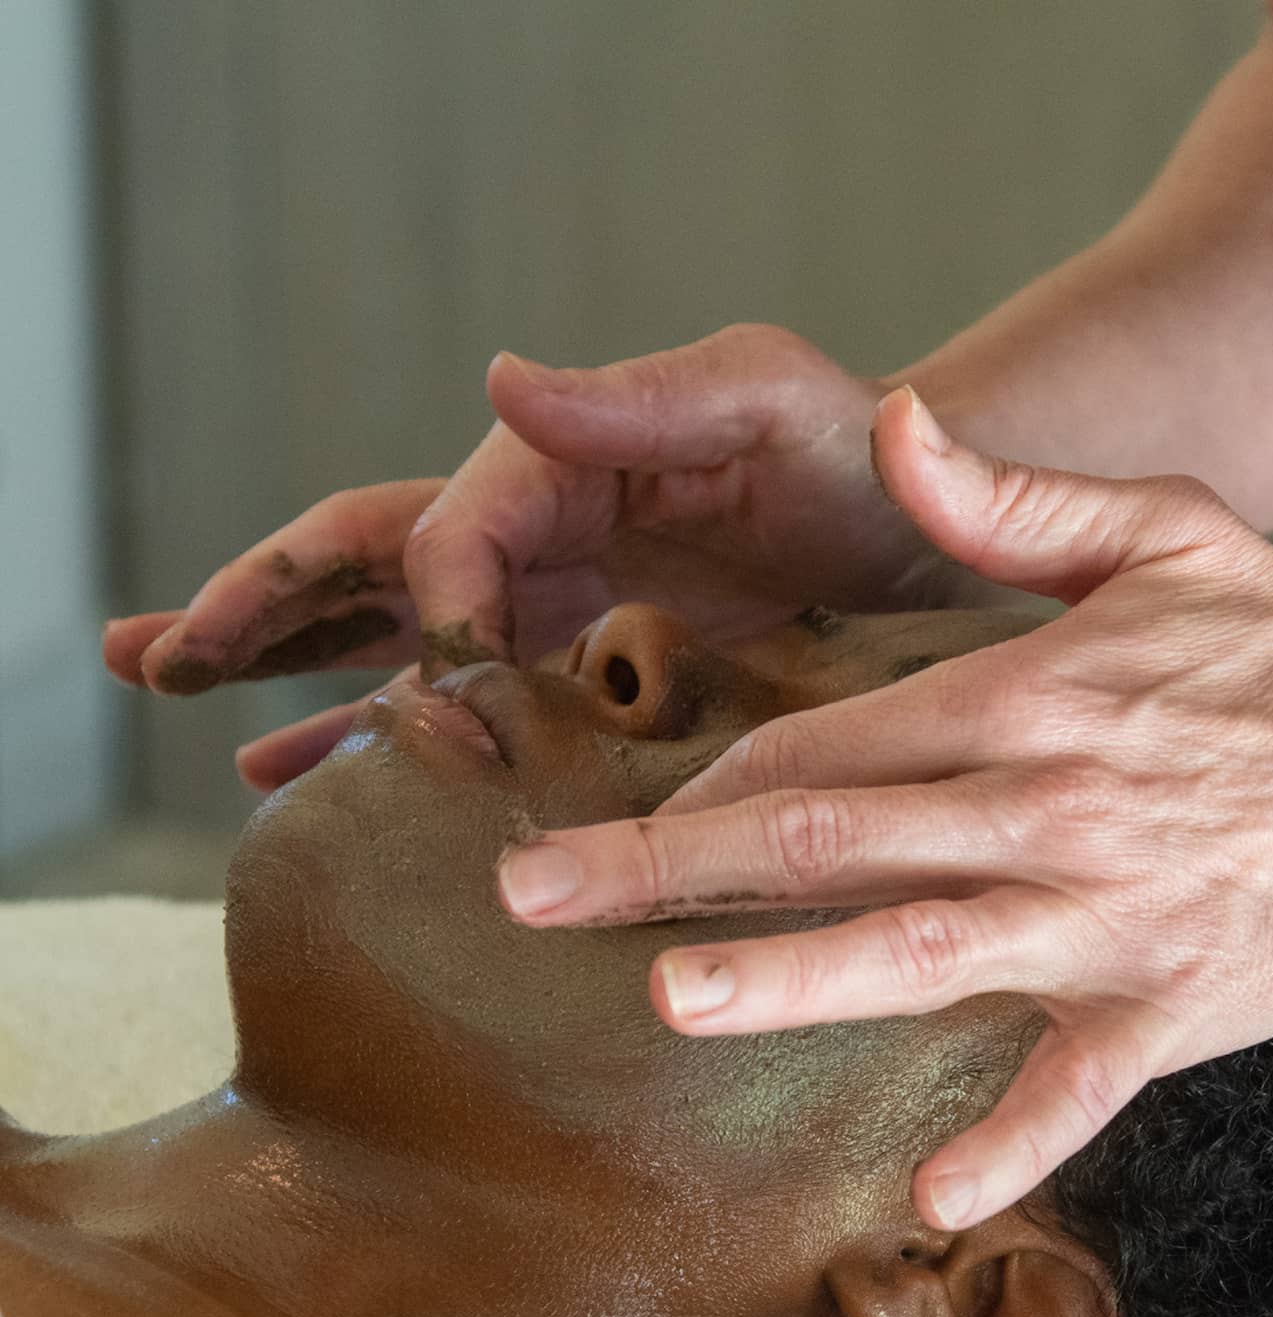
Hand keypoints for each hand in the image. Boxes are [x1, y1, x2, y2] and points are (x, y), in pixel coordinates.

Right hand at [105, 326, 947, 790]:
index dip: (427, 610)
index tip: (450, 695)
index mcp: (558, 464)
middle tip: (146, 652)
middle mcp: (530, 531)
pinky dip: (378, 732)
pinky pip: (456, 701)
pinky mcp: (574, 669)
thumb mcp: (758, 395)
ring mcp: (542, 604)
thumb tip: (498, 380)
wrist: (921, 528)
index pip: (442, 535)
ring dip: (283, 677)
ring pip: (382, 640)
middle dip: (253, 608)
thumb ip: (634, 397)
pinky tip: (308, 773)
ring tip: (189, 712)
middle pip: (358, 564)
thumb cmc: (855, 451)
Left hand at [499, 388, 1272, 1228]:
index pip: (829, 740)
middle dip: (666, 865)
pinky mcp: (1172, 1008)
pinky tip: (931, 1206)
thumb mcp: (1168, 531)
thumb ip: (1012, 498)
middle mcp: (1046, 805)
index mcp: (1028, 694)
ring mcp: (1107, 915)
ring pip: (919, 949)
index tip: (624, 817)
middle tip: (531, 896)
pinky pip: (1078, 1089)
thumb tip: (892, 428)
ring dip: (790, 977)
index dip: (712, 780)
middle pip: (830, 837)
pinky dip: (1012, 1145)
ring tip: (668, 996)